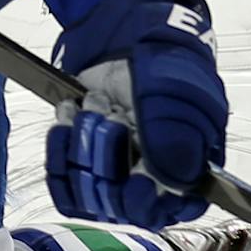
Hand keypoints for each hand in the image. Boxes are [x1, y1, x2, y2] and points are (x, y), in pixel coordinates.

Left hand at [47, 0, 226, 228]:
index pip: (176, 208)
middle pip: (124, 205)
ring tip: (95, 107)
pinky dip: (59, 152)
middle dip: (111, 159)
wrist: (127, 41)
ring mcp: (116, 177)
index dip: (152, 203)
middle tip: (114, 117)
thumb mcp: (177, 96)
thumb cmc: (164, 68)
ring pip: (90, 196)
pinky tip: (69, 118)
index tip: (137, 183)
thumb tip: (175, 182)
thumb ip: (177, 139)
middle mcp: (154, 182)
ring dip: (86, 146)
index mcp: (190, 167)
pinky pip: (63, 185)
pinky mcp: (83, 169)